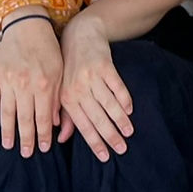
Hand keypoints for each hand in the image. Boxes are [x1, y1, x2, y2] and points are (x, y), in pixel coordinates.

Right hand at [0, 13, 62, 156]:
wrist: (26, 27)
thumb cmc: (48, 51)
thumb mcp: (59, 72)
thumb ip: (57, 98)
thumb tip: (55, 123)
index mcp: (44, 84)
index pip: (42, 117)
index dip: (43, 135)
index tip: (43, 148)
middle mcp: (24, 85)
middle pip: (23, 119)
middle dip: (26, 139)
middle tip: (27, 154)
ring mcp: (6, 80)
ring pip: (6, 113)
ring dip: (7, 132)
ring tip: (8, 145)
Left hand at [58, 12, 133, 161]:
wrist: (80, 35)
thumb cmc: (69, 67)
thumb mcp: (61, 90)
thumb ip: (64, 115)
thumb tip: (62, 139)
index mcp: (66, 98)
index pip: (82, 126)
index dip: (94, 142)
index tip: (105, 156)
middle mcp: (78, 89)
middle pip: (98, 118)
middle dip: (111, 136)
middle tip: (122, 149)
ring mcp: (92, 77)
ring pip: (109, 104)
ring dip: (120, 120)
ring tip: (129, 132)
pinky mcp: (105, 66)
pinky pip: (118, 86)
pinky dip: (124, 98)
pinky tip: (130, 109)